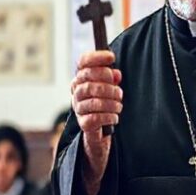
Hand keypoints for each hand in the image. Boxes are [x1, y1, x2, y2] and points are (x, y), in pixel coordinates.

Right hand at [70, 50, 122, 194]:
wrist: (99, 137)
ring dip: (111, 102)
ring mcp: (78, 109)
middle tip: (119, 92)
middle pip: (88, 81)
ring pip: (93, 100)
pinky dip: (109, 116)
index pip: (82, 62)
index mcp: (82, 80)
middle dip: (108, 84)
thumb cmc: (106, 108)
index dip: (96, 57)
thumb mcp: (111, 90)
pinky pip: (95, 118)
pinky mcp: (83, 125)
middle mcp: (76, 93)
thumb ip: (112, 80)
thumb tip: (115, 73)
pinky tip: (115, 118)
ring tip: (118, 106)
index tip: (111, 57)